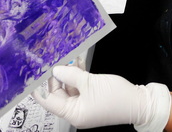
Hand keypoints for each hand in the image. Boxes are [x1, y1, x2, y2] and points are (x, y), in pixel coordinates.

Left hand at [32, 66, 170, 130]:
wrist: (139, 102)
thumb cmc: (116, 97)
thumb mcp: (90, 83)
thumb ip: (71, 75)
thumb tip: (56, 70)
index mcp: (73, 113)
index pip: (49, 101)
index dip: (39, 88)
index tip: (32, 75)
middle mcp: (77, 111)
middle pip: (58, 93)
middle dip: (56, 76)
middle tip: (53, 60)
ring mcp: (85, 105)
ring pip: (69, 88)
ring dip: (68, 73)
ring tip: (67, 58)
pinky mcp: (92, 98)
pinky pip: (80, 86)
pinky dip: (78, 75)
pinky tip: (78, 62)